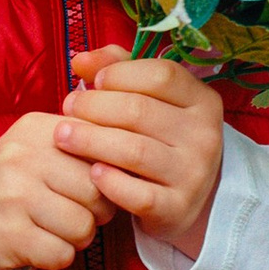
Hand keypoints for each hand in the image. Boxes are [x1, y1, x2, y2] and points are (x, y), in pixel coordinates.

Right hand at [0, 110, 105, 269]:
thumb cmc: (12, 183)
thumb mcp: (38, 146)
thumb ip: (81, 142)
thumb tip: (134, 155)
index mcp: (37, 129)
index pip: (101, 150)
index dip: (108, 175)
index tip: (95, 185)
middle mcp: (23, 158)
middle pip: (97, 190)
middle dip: (98, 211)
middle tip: (79, 213)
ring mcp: (13, 197)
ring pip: (83, 226)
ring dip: (79, 237)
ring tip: (59, 230)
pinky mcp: (8, 235)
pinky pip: (61, 254)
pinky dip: (59, 256)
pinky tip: (42, 246)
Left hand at [61, 50, 225, 258]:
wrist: (184, 198)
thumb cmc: (158, 138)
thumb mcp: (149, 99)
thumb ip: (117, 70)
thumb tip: (80, 60)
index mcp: (202, 101)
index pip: (162, 75)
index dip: (120, 74)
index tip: (92, 82)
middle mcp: (205, 136)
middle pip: (141, 112)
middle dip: (95, 107)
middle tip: (67, 108)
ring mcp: (194, 174)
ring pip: (135, 152)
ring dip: (91, 141)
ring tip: (63, 136)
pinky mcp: (178, 208)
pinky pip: (139, 195)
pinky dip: (111, 183)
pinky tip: (91, 173)